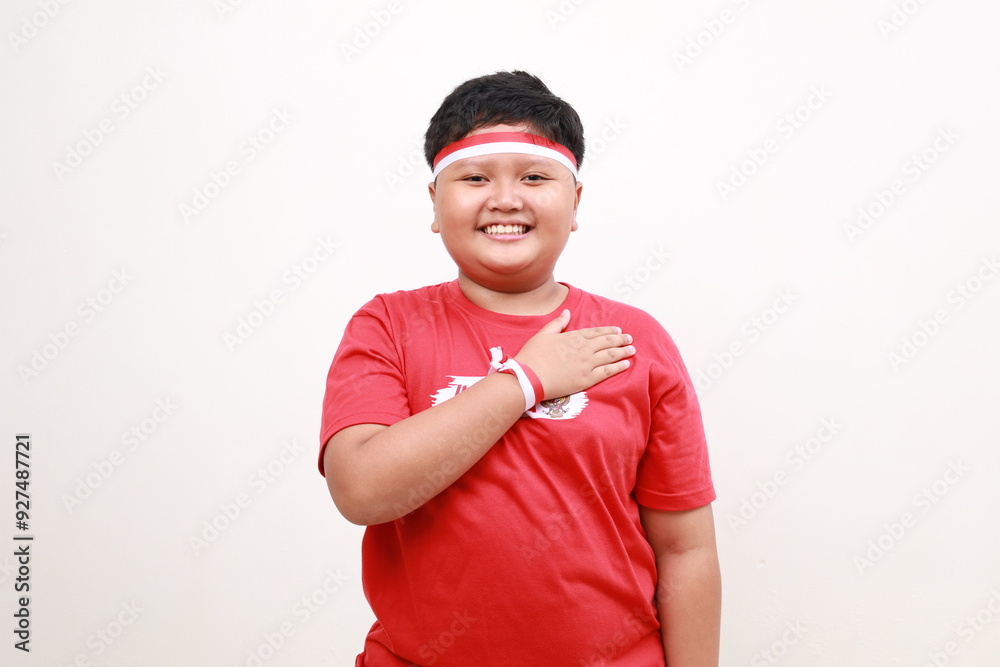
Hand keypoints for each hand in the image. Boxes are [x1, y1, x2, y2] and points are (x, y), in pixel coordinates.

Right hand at [514, 309, 633, 400]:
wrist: (529, 378)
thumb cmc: (532, 356)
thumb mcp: (543, 334)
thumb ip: (558, 323)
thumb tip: (567, 312)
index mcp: (573, 337)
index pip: (596, 332)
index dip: (608, 331)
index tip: (617, 331)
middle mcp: (583, 349)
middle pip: (606, 342)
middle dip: (620, 340)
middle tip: (630, 338)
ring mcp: (586, 365)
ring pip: (610, 356)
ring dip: (623, 351)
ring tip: (632, 349)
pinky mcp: (586, 380)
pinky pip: (607, 372)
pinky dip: (618, 367)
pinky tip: (626, 364)